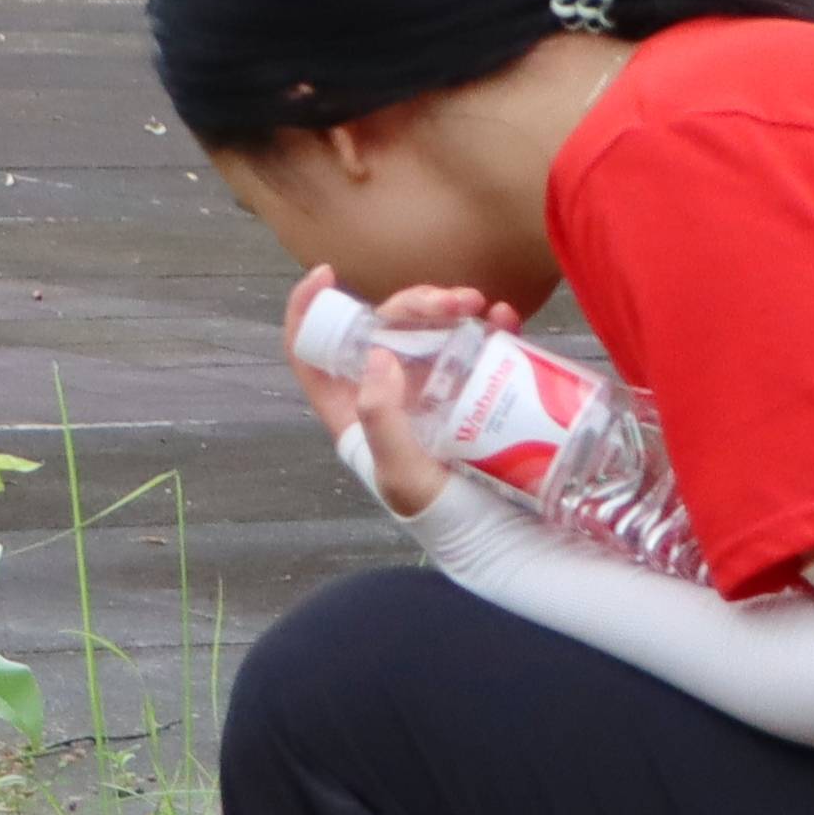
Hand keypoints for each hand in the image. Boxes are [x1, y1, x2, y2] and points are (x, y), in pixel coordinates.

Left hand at [281, 266, 508, 522]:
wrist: (504, 539)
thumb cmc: (444, 516)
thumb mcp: (400, 472)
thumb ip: (381, 419)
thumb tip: (378, 355)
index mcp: (355, 412)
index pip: (314, 356)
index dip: (308, 312)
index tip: (326, 274)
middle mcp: (390, 395)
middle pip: (384, 330)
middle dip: (411, 302)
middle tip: (448, 301)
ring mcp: (432, 391)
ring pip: (430, 329)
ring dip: (452, 306)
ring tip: (480, 306)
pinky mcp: (474, 390)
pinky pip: (477, 344)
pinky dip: (491, 326)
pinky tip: (505, 319)